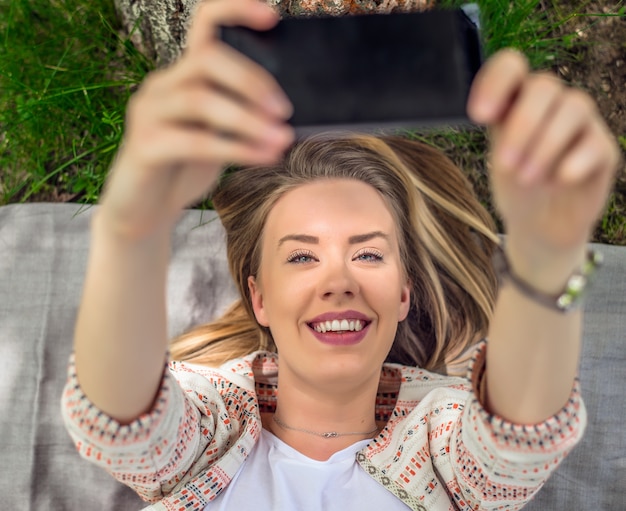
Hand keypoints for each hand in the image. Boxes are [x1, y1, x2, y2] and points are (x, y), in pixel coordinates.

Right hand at [98, 0, 294, 240]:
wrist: (144, 212)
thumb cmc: (185, 169)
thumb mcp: (216, 135)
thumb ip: (239, 115)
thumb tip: (286, 113)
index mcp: (181, 76)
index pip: (203, 25)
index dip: (235, 11)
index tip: (272, 17)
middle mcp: (161, 86)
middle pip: (206, 58)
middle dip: (252, 81)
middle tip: (284, 110)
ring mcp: (147, 113)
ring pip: (200, 99)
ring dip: (248, 119)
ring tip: (282, 138)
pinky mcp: (143, 146)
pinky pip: (193, 141)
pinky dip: (235, 148)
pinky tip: (264, 157)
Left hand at [467, 49, 619, 281]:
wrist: (540, 225)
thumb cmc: (516, 186)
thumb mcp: (499, 161)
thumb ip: (500, 132)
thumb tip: (489, 113)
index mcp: (517, 100)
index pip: (510, 67)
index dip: (495, 82)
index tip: (479, 115)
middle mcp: (551, 103)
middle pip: (544, 86)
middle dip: (522, 124)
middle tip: (506, 163)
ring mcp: (581, 123)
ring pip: (574, 107)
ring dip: (545, 144)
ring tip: (526, 179)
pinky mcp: (603, 150)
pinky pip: (595, 143)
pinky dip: (576, 160)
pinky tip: (560, 178)